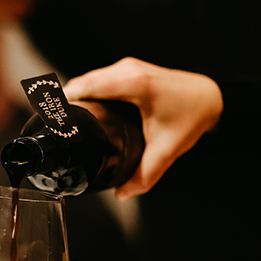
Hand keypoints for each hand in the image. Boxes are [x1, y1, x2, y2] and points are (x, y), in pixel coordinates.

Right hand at [64, 57, 223, 199]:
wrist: (212, 97)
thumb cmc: (192, 117)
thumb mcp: (167, 150)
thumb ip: (144, 175)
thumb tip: (121, 193)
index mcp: (133, 85)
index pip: (84, 88)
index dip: (62, 103)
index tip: (48, 122)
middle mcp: (127, 71)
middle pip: (81, 83)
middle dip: (63, 104)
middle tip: (51, 130)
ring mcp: (127, 67)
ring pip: (89, 80)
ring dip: (75, 98)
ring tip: (61, 122)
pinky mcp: (128, 70)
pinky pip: (99, 80)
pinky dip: (88, 93)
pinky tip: (82, 112)